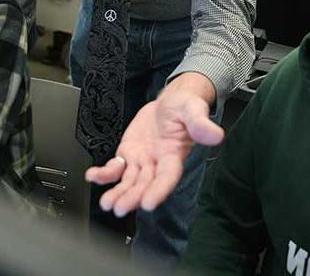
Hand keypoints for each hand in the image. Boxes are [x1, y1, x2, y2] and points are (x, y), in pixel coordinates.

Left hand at [84, 80, 223, 216]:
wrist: (169, 102)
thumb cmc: (184, 107)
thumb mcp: (193, 109)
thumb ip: (201, 123)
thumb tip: (216, 135)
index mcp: (174, 155)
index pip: (168, 177)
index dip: (159, 190)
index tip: (149, 203)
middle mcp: (157, 163)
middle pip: (145, 184)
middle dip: (133, 197)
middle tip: (120, 207)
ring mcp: (142, 161)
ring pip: (129, 181)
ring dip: (118, 193)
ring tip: (107, 203)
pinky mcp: (128, 154)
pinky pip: (115, 168)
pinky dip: (104, 174)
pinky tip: (93, 176)